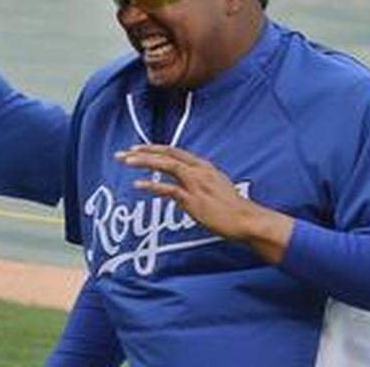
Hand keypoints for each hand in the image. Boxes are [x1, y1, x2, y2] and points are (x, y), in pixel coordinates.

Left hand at [117, 144, 293, 262]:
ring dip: (144, 162)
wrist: (248, 220)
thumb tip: (179, 193)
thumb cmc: (233, 209)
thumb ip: (197, 185)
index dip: (154, 148)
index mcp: (204, 167)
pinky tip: (137, 186)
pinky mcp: (194, 200)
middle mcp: (199, 171)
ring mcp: (196, 184)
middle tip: (121, 154)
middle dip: (142, 152)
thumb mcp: (215, 188)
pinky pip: (169, 190)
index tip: (136, 148)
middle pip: (167, 155)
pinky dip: (152, 186)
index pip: (174, 152)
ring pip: (166, 166)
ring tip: (126, 161)